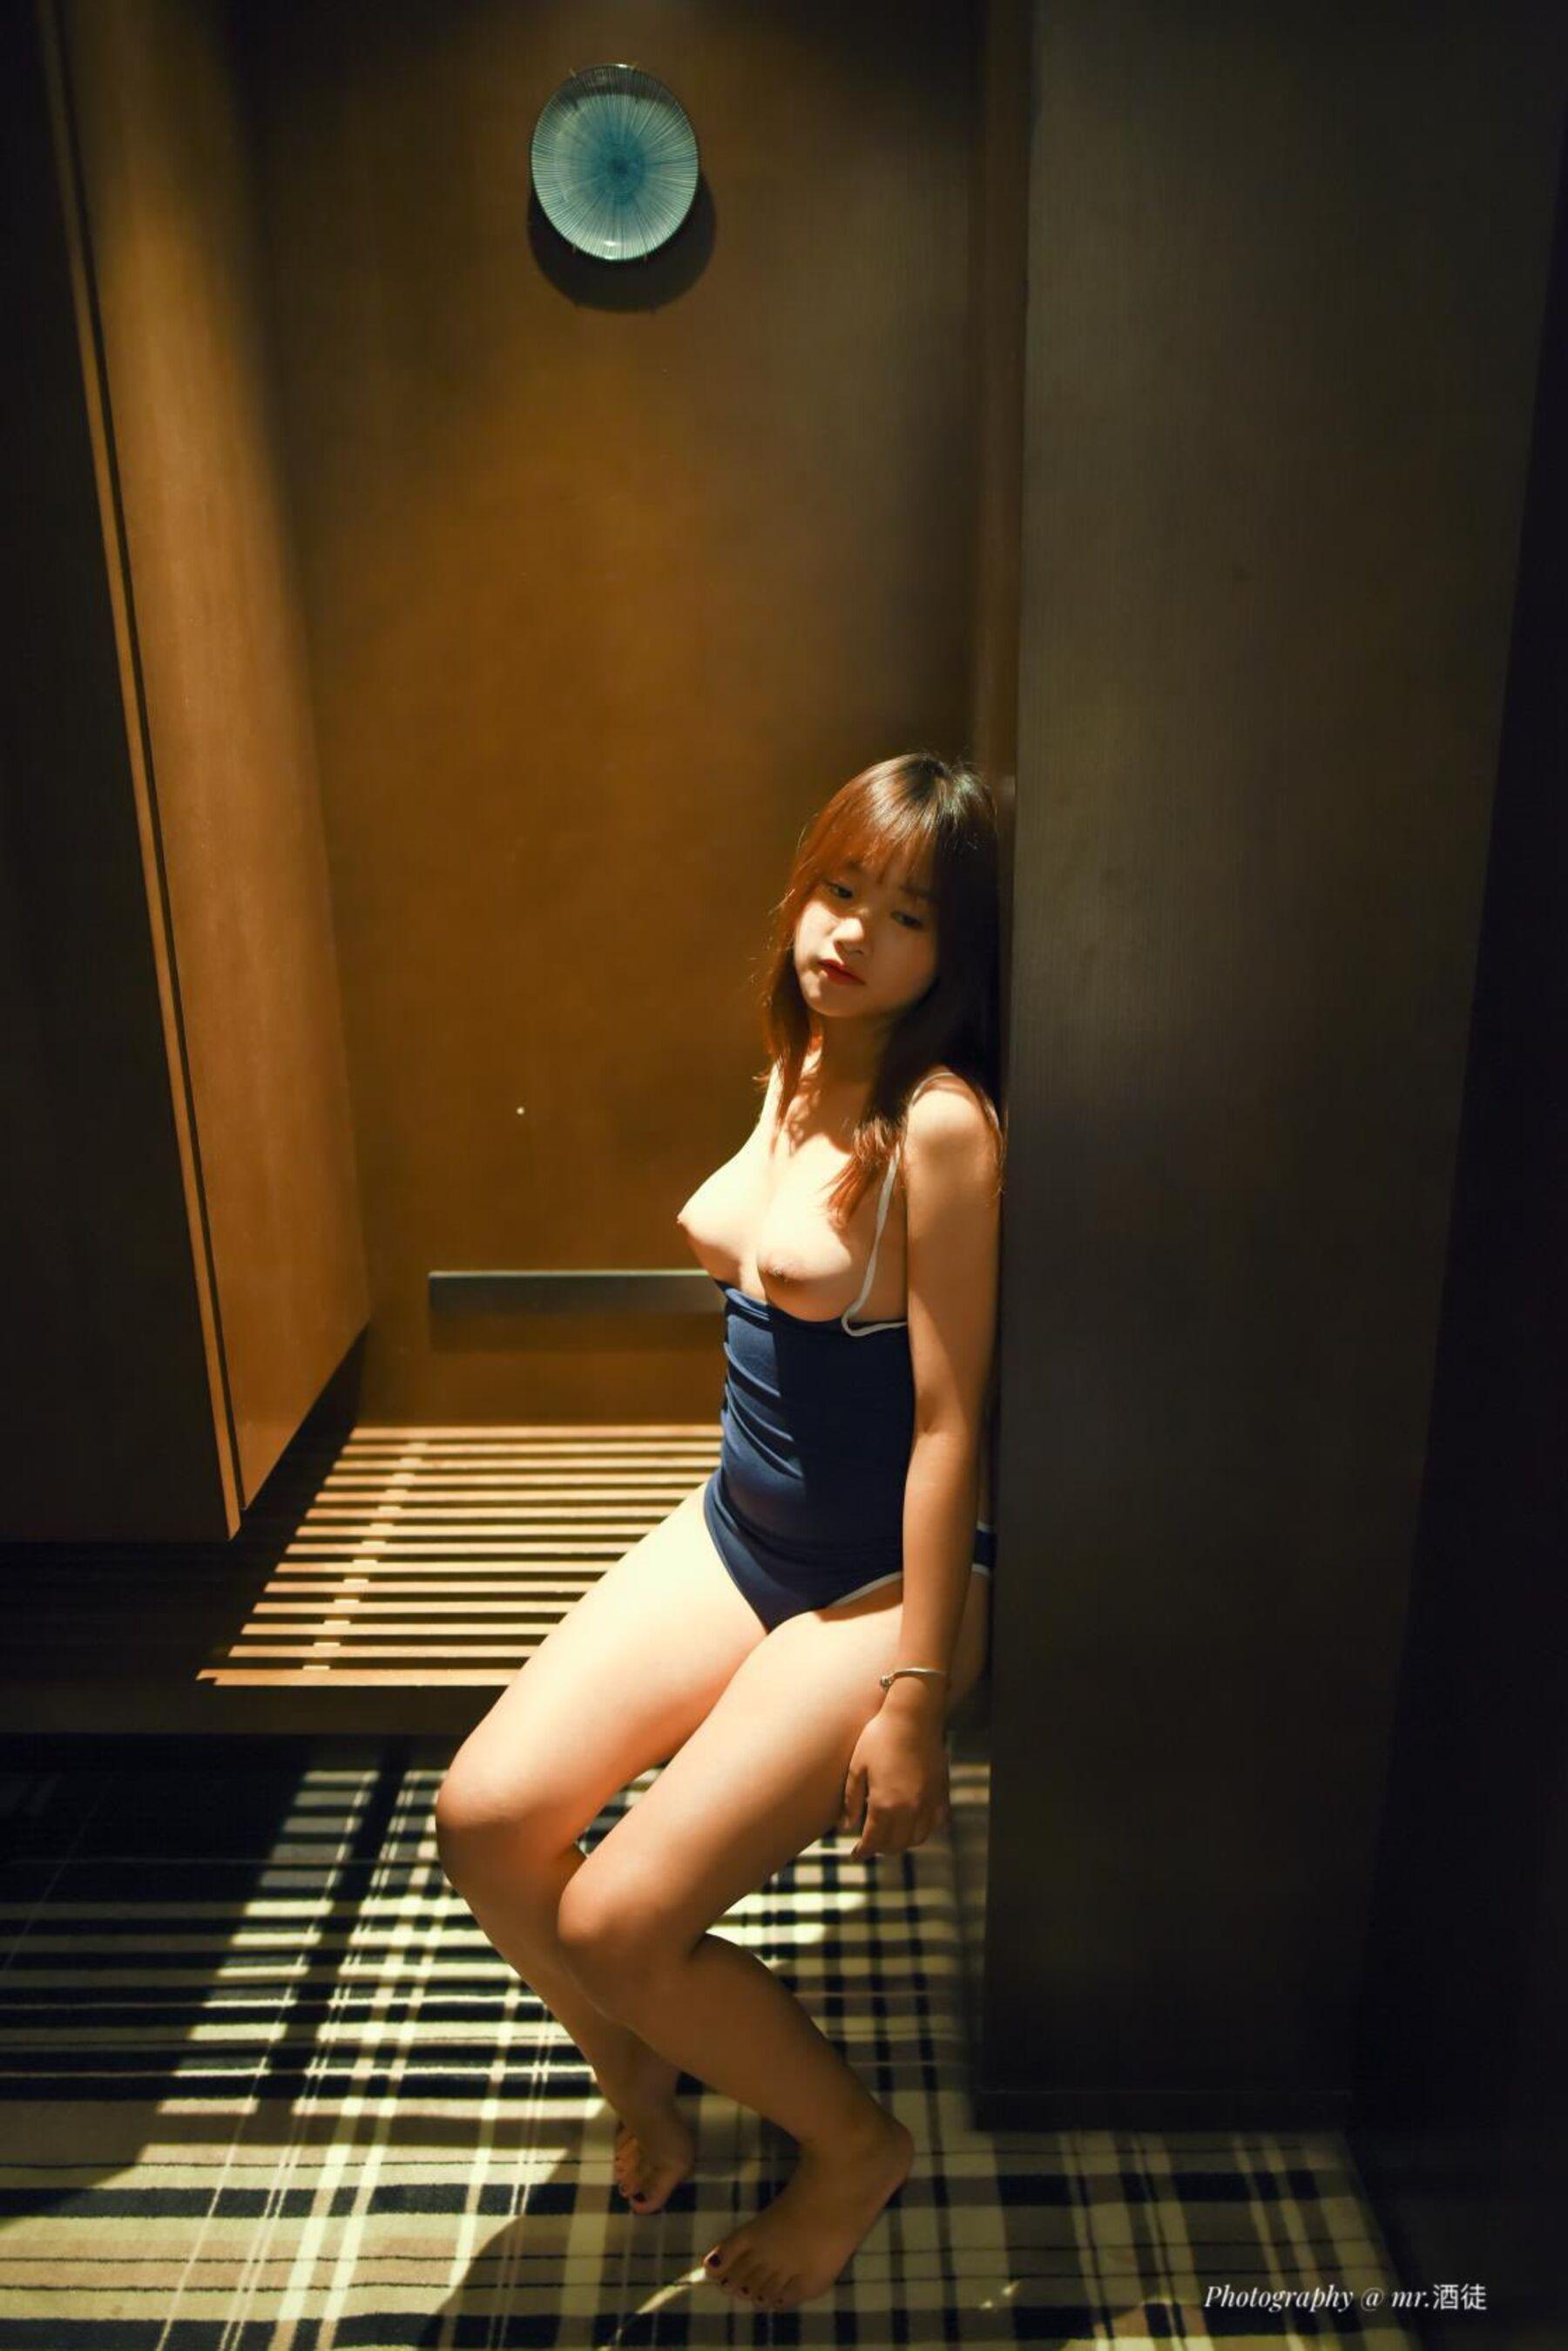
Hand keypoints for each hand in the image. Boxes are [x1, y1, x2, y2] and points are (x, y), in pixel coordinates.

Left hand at [838, 1699, 950, 1858]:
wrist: (913, 1715)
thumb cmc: (879, 1737)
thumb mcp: (857, 1767)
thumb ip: (851, 1801)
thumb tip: (847, 1827)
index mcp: (885, 1804)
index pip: (873, 1841)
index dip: (863, 1851)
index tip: (856, 1854)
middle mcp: (909, 1809)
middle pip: (896, 1845)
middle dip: (881, 1848)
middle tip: (871, 1842)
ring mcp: (928, 1801)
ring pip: (918, 1838)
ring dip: (903, 1842)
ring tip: (891, 1834)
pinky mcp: (941, 1791)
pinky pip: (937, 1822)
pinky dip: (926, 1828)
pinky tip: (916, 1822)